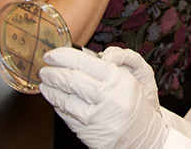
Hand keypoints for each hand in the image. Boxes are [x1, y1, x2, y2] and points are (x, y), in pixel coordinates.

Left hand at [39, 47, 167, 148]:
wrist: (146, 138)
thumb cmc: (137, 107)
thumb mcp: (130, 80)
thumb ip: (107, 67)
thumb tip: (78, 58)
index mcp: (119, 80)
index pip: (84, 62)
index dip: (63, 56)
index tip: (53, 54)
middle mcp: (108, 98)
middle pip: (71, 79)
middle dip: (52, 72)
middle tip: (44, 67)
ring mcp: (97, 116)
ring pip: (64, 98)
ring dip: (50, 88)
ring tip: (44, 81)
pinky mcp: (88, 132)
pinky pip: (66, 114)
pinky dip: (57, 104)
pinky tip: (53, 97)